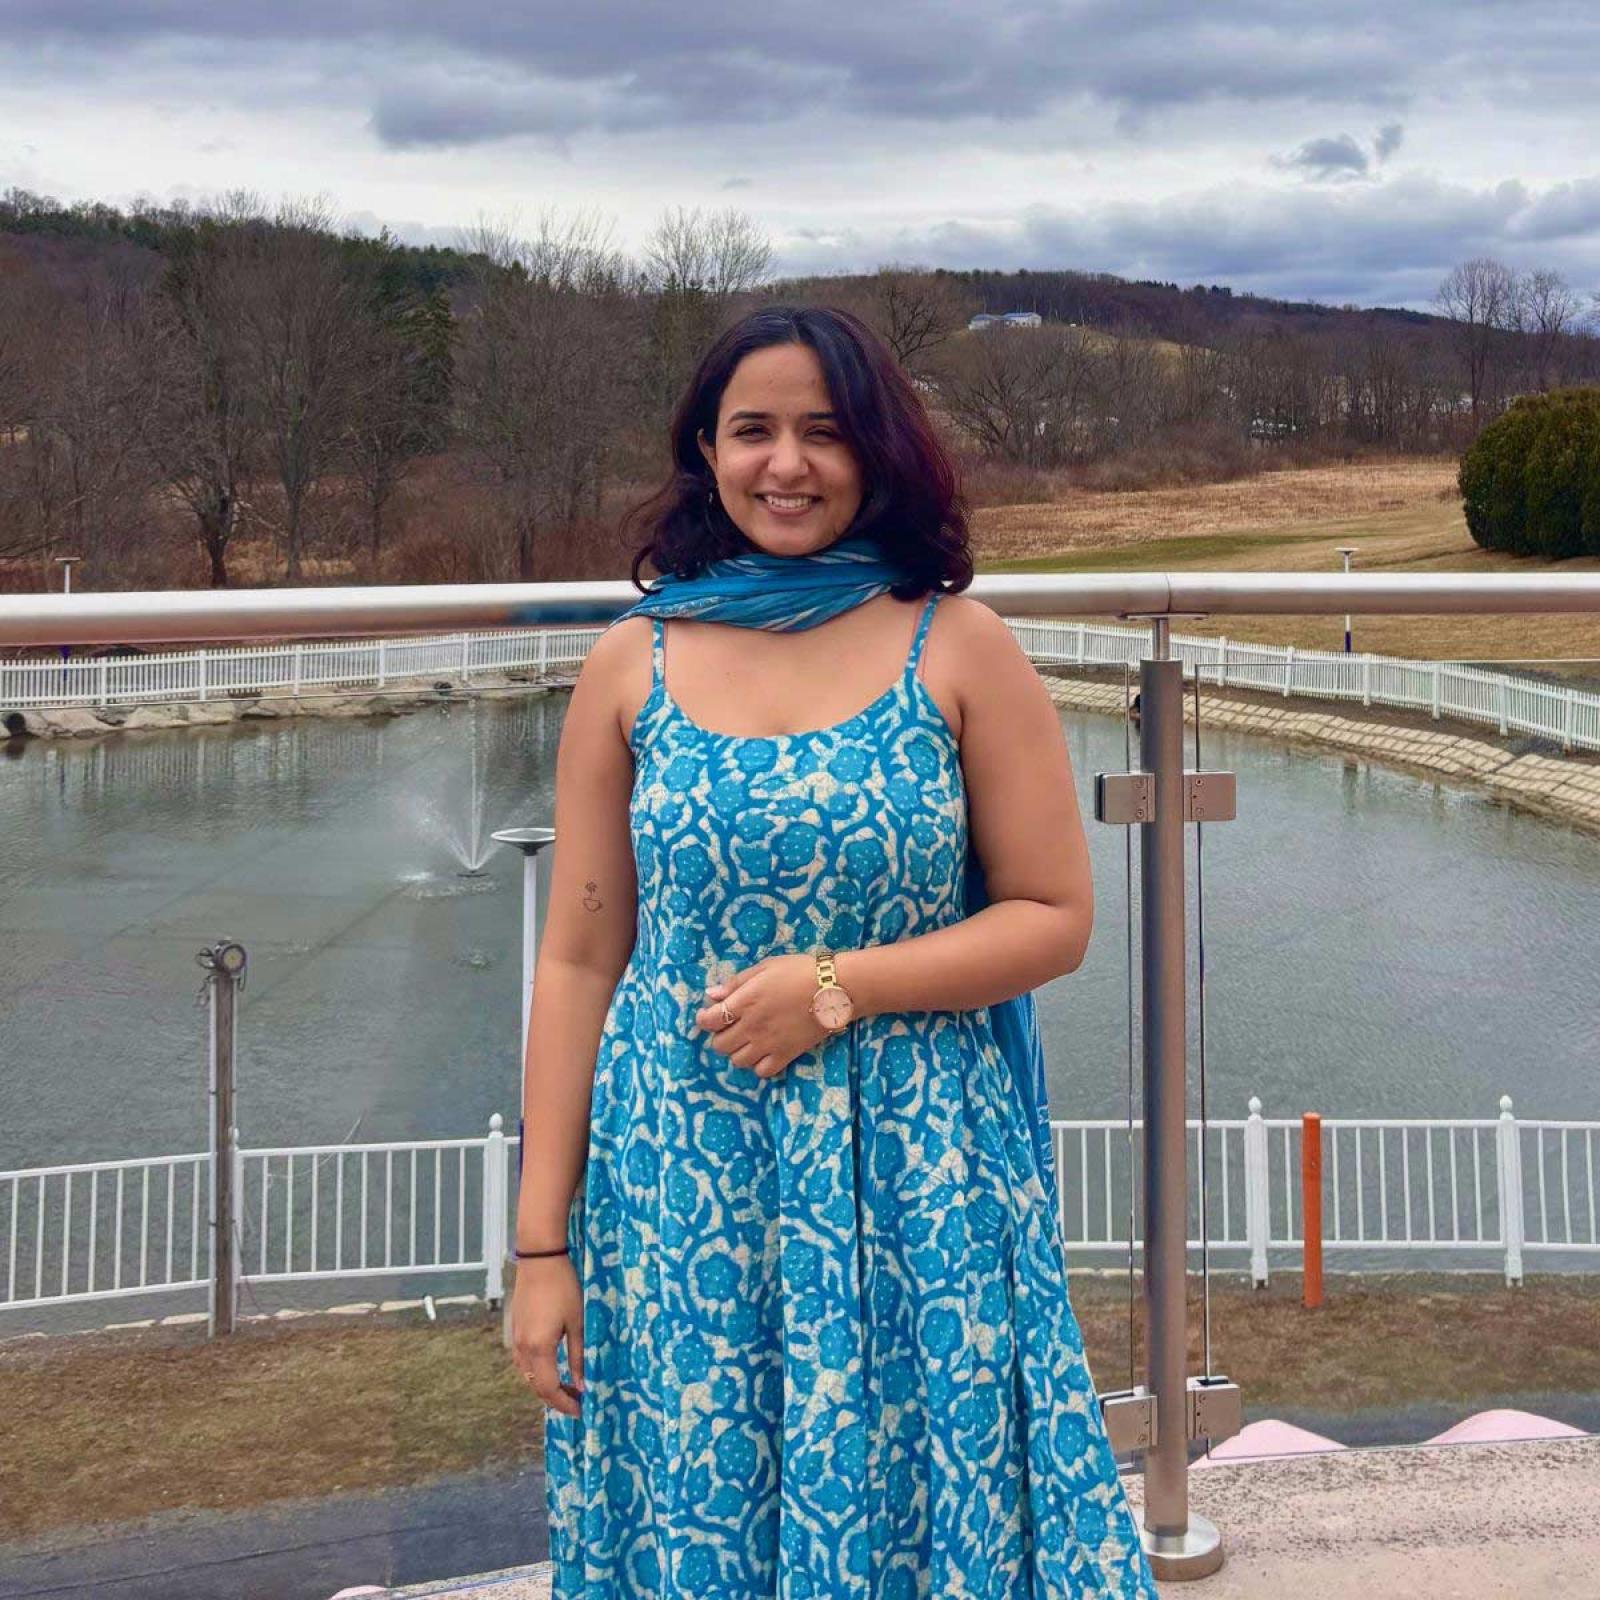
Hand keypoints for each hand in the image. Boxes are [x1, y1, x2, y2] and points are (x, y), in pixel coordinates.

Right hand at [510, 1256, 583, 1417]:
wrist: (539, 1260)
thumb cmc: (563, 1288)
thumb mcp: (576, 1323)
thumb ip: (578, 1356)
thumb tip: (581, 1384)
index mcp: (539, 1348)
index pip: (549, 1389)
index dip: (564, 1403)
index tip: (580, 1410)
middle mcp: (522, 1349)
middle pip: (536, 1386)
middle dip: (555, 1399)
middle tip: (576, 1402)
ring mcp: (515, 1340)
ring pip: (527, 1375)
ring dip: (545, 1386)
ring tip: (566, 1388)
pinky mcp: (514, 1330)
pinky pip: (523, 1362)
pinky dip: (536, 1372)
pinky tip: (550, 1368)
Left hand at [692, 954, 831, 1079]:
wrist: (834, 988)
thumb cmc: (799, 971)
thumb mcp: (765, 968)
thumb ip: (736, 983)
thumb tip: (711, 996)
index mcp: (744, 1001)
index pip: (709, 1021)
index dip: (704, 1019)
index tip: (708, 1016)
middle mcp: (752, 1026)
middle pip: (720, 1045)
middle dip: (720, 1036)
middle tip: (731, 1027)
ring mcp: (768, 1043)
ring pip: (737, 1061)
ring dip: (738, 1051)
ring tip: (748, 1039)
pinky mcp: (786, 1055)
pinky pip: (762, 1072)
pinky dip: (759, 1065)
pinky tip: (764, 1052)